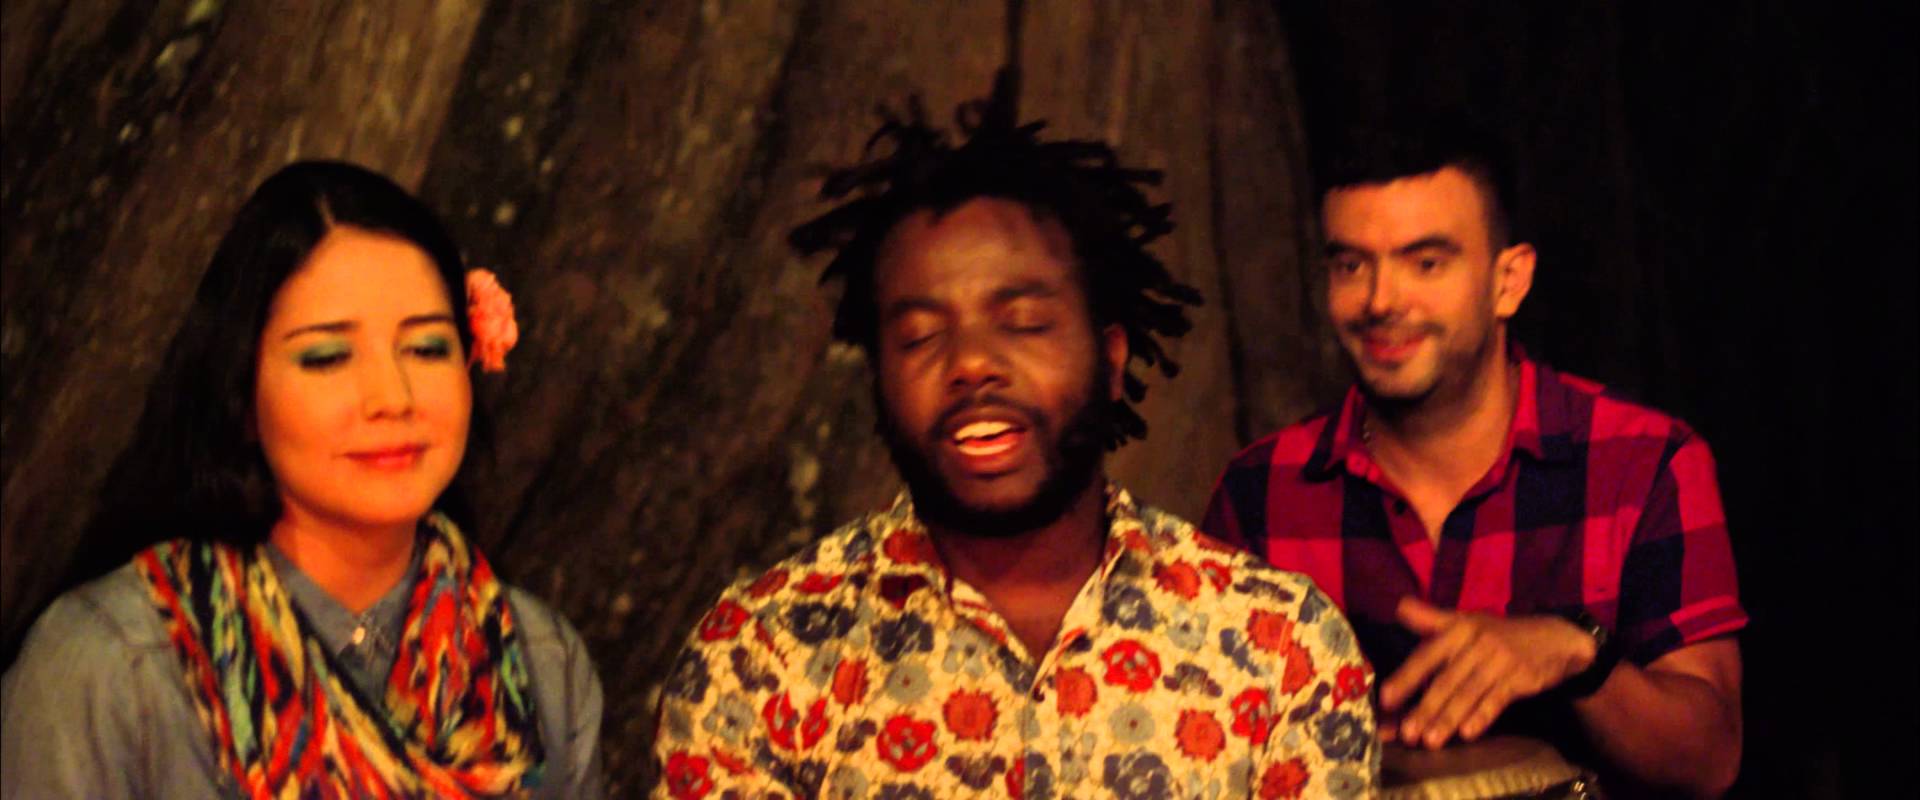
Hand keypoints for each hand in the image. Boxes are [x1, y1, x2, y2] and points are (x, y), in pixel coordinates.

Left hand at [1379, 597, 1596, 748]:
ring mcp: (1500, 661)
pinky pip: (1497, 700)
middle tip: (1406, 733)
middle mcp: (1477, 643)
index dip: (1406, 677)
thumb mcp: (1466, 621)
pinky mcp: (1521, 678)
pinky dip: (1482, 717)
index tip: (1386, 699)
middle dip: (1425, 708)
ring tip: (1429, 741)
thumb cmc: (1499, 634)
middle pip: (1446, 680)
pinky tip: (1467, 734)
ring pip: (1468, 693)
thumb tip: (1399, 607)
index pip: (1427, 655)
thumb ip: (1431, 621)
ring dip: (1448, 719)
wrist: (1555, 638)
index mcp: (1459, 629)